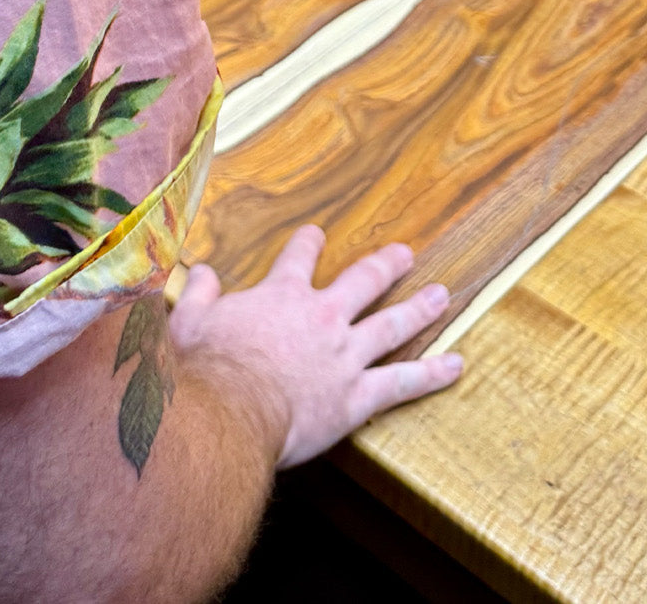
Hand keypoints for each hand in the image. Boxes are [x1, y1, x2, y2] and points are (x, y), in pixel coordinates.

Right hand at [168, 224, 463, 468]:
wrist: (226, 412)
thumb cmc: (204, 369)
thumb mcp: (190, 321)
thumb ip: (202, 293)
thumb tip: (203, 272)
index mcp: (282, 296)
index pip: (298, 258)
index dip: (308, 243)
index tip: (317, 232)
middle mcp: (322, 317)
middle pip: (362, 281)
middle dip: (386, 264)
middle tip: (406, 253)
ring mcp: (344, 355)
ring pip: (392, 324)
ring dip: (420, 308)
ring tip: (442, 296)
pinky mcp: (356, 396)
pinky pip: (402, 382)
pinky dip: (431, 373)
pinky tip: (456, 365)